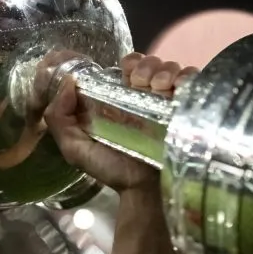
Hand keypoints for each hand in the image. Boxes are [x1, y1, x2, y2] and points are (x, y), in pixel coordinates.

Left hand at [45, 53, 197, 191]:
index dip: (129, 63)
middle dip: (146, 66)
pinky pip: (192, 80)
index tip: (125, 75)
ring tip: (158, 89)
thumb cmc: (112, 170)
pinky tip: (176, 91)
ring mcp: (171, 102)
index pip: (130, 64)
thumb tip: (68, 81)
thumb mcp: (76, 148)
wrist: (144, 191)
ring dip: (164, 71)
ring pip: (171, 67)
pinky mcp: (190, 108)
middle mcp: (149, 97)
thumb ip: (59, 118)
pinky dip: (186, 78)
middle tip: (141, 83)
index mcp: (123, 98)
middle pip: (152, 62)